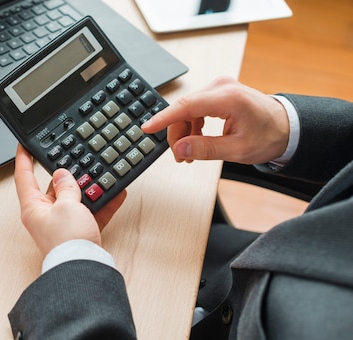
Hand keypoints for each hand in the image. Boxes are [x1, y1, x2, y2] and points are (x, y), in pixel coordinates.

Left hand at [14, 145, 126, 256]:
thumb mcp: (67, 205)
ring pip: (75, 199)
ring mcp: (62, 224)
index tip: (24, 145)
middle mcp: (45, 215)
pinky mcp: (78, 232)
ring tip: (100, 176)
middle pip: (53, 187)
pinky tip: (116, 193)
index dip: (24, 159)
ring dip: (89, 188)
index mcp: (33, 207)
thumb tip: (63, 175)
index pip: (24, 177)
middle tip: (77, 160)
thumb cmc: (67, 241)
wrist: (83, 269)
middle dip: (67, 175)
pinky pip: (91, 212)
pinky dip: (103, 203)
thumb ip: (66, 187)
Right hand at [141, 76, 289, 164]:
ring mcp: (219, 88)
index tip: (147, 128)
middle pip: (184, 109)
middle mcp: (222, 87)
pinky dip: (191, 126)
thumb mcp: (237, 150)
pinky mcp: (218, 93)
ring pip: (187, 110)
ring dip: (183, 132)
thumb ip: (205, 149)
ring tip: (188, 154)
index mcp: (229, 98)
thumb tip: (180, 149)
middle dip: (177, 134)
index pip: (187, 106)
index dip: (164, 118)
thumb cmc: (269, 136)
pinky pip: (194, 109)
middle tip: (179, 157)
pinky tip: (195, 141)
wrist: (286, 127)